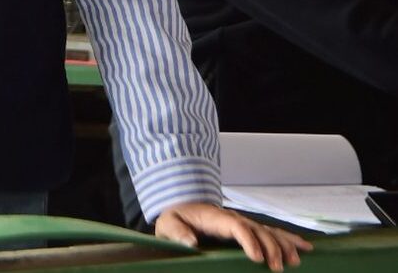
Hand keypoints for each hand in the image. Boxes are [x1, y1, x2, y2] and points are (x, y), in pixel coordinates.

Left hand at [155, 203, 310, 269]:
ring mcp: (244, 223)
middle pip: (257, 230)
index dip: (248, 240)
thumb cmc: (176, 218)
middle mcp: (234, 219)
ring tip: (295, 261)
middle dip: (271, 247)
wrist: (182, 207)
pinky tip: (305, 248)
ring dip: (284, 245)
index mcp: (216, 218)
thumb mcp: (169, 225)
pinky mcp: (249, 231)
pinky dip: (289, 240)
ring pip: (269, 231)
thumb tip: (191, 242)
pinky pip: (272, 233)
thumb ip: (178, 232)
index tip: (256, 258)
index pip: (236, 226)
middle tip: (278, 268)